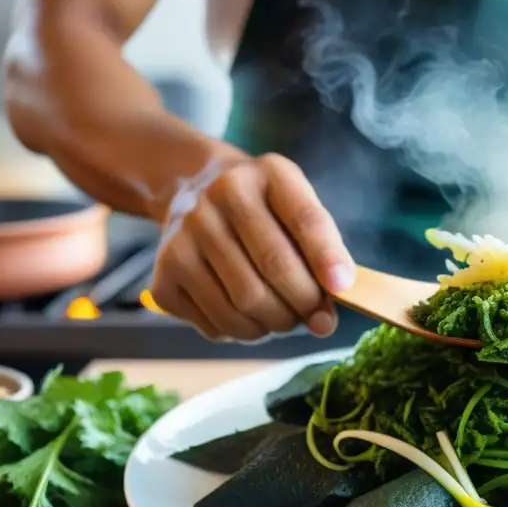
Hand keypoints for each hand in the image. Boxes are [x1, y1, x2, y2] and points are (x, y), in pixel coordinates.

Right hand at [151, 153, 355, 341]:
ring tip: (284, 317)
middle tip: (316, 317)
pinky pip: (215, 322)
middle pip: (275, 267)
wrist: (193, 191)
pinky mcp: (164, 272)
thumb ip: (322, 251)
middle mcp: (220, 196)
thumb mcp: (296, 208)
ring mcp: (185, 234)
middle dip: (305, 303)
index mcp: (267, 174)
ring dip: (275, 324)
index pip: (305, 218)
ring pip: (244, 303)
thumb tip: (327, 314)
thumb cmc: (263, 211)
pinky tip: (248, 315)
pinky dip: (242, 332)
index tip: (343, 288)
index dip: (327, 257)